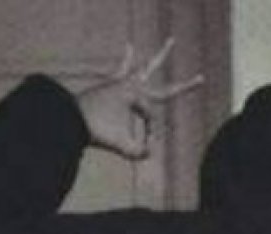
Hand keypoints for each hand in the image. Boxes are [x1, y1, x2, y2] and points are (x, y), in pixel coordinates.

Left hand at [77, 38, 203, 158]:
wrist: (69, 118)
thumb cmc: (95, 129)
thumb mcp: (119, 144)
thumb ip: (136, 152)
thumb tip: (149, 154)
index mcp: (136, 98)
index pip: (151, 118)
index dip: (148, 133)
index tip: (143, 145)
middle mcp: (131, 87)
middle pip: (164, 88)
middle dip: (184, 87)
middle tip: (202, 78)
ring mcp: (120, 84)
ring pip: (145, 68)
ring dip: (158, 58)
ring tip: (171, 41)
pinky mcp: (110, 85)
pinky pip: (120, 69)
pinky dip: (127, 60)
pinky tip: (130, 47)